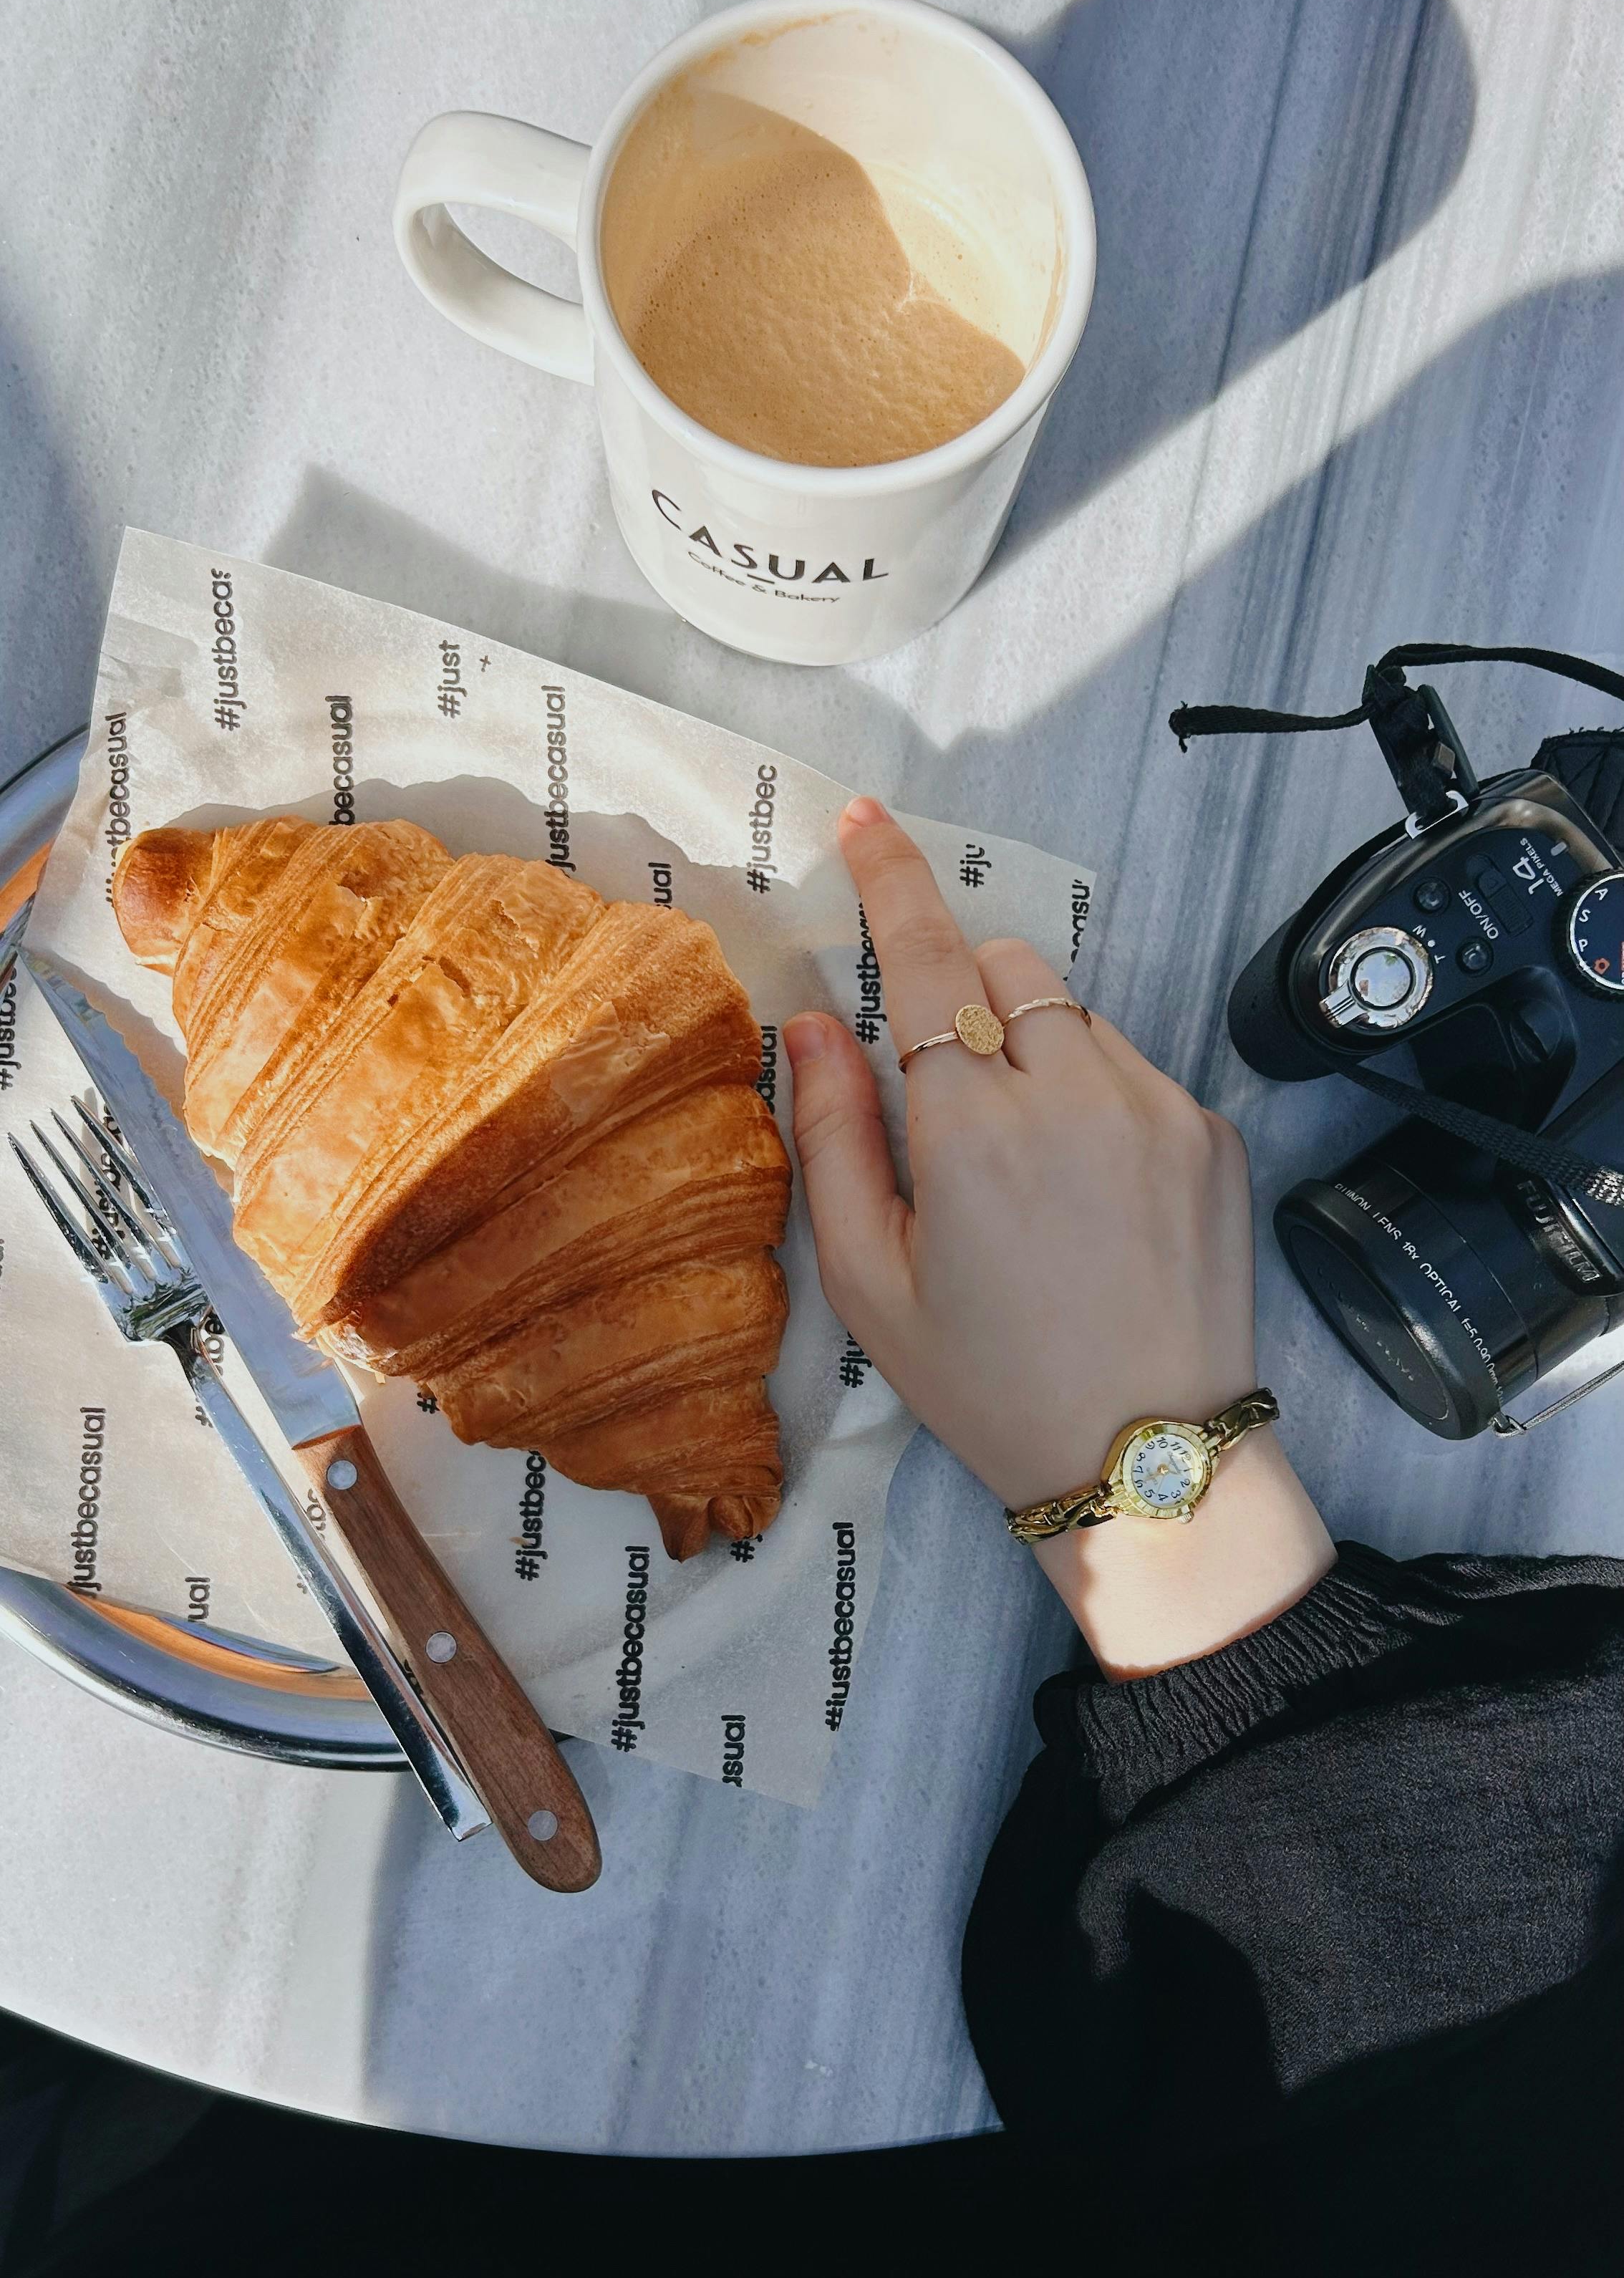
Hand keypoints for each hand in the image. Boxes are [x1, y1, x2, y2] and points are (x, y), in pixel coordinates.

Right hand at [782, 800, 1332, 1676]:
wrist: (1143, 1457)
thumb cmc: (987, 1385)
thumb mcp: (869, 1282)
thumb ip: (833, 1136)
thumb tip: (813, 1024)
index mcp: (969, 1128)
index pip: (922, 957)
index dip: (890, 877)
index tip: (867, 819)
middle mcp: (1071, 1092)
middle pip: (1006, 962)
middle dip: (965, 988)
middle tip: (948, 1092)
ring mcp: (1157, 1106)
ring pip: (1074, 1011)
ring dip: (1035, 1048)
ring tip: (1030, 1174)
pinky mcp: (1213, 1133)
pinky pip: (1137, 1068)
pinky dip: (1099, 1098)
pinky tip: (1091, 1201)